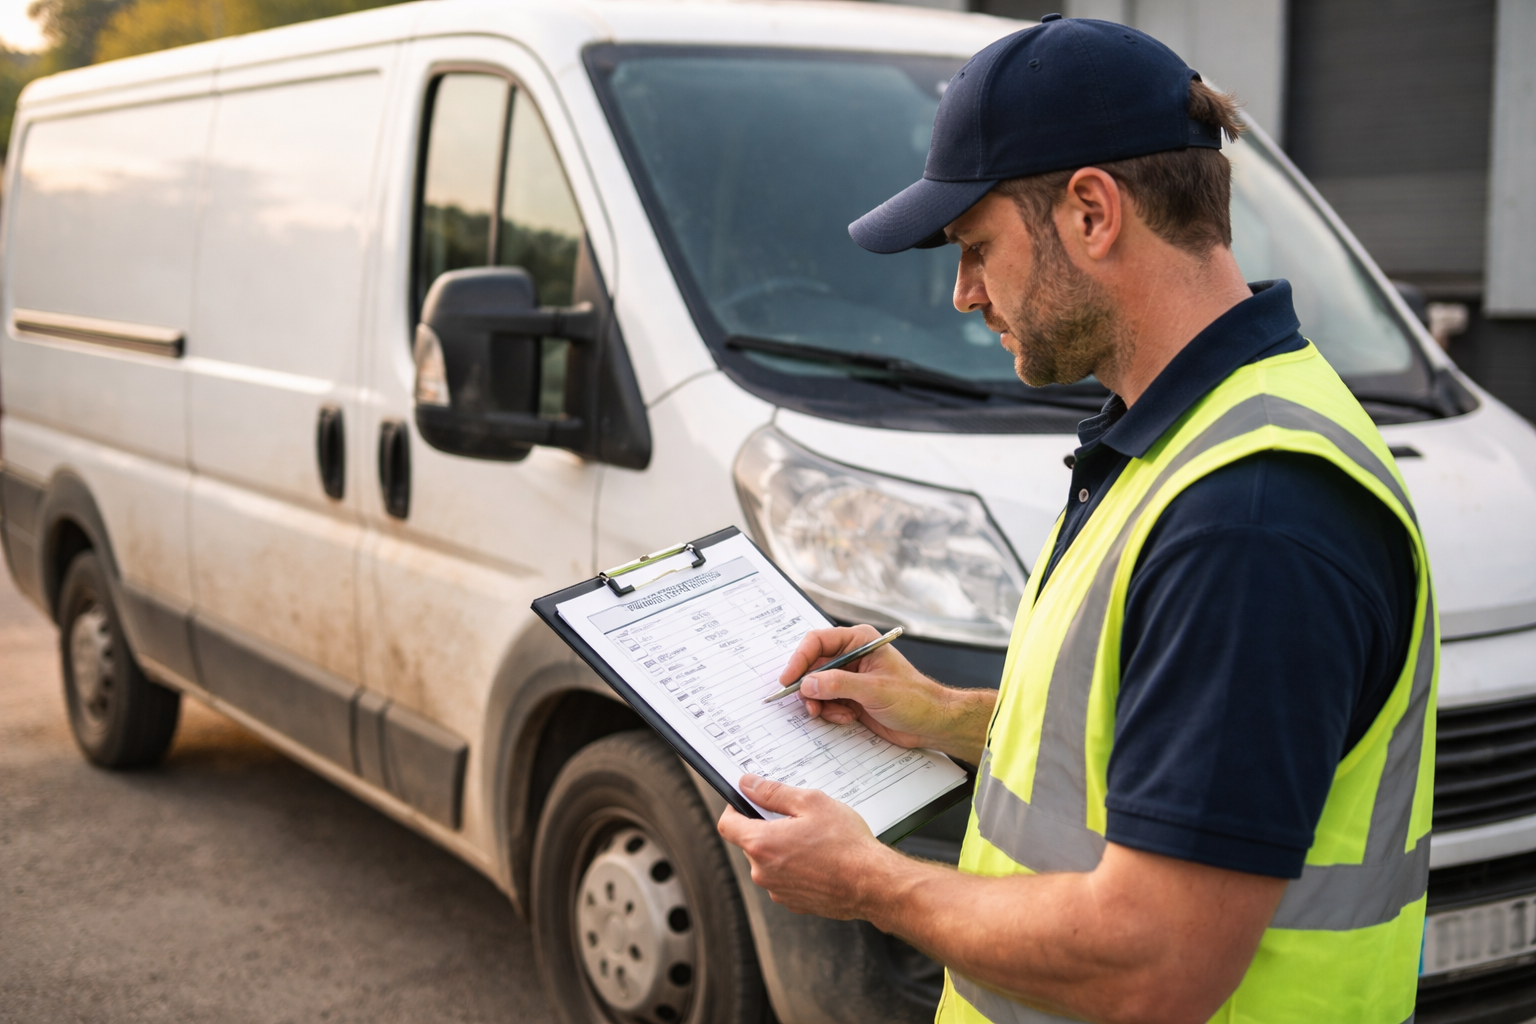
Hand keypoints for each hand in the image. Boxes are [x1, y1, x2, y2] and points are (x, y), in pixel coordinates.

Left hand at [717, 774, 891, 917]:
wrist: (872, 884)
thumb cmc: (847, 845)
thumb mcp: (811, 803)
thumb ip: (773, 792)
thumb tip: (748, 785)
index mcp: (762, 844)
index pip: (727, 824)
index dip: (735, 808)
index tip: (748, 801)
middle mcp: (763, 872)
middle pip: (750, 842)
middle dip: (767, 828)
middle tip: (797, 819)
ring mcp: (777, 890)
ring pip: (769, 861)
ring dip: (783, 849)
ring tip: (814, 841)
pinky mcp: (793, 902)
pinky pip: (784, 878)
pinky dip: (795, 868)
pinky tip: (819, 860)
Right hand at [786, 626, 992, 762]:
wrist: (931, 723)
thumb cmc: (914, 699)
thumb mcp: (874, 690)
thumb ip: (838, 685)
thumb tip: (808, 683)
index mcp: (859, 641)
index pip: (817, 642)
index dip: (799, 659)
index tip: (789, 679)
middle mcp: (851, 656)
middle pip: (812, 666)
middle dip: (809, 687)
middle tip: (810, 705)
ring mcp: (849, 678)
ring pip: (816, 687)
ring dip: (821, 703)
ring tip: (839, 714)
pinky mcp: (850, 697)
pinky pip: (826, 702)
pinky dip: (831, 712)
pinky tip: (848, 717)